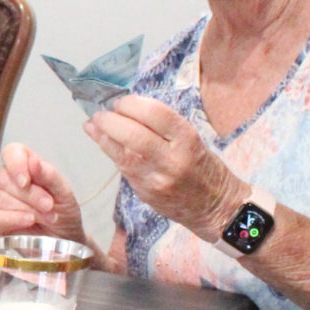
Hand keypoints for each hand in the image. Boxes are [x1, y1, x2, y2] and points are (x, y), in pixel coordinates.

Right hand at [0, 143, 87, 244]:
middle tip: (49, 206)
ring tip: (46, 218)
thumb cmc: (64, 215)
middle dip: (29, 194)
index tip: (27, 181)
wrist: (64, 243)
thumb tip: (33, 160)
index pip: (11, 152)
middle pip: (4, 178)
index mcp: (25, 168)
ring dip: (25, 209)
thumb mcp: (65, 194)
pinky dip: (13, 219)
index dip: (16, 164)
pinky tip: (28, 222)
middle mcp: (7, 182)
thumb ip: (49, 176)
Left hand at [87, 95, 244, 235]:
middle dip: (111, 120)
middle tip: (102, 113)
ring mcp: (156, 179)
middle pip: (133, 135)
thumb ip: (163, 127)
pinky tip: (100, 140)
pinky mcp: (145, 193)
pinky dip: (109, 151)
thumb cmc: (205, 168)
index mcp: (188, 140)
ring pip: (122, 153)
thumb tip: (128, 109)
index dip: (132, 104)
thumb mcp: (193, 141)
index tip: (121, 101)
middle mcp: (172, 159)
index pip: (155, 114)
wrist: (217, 208)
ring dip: (102, 135)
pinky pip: (122, 168)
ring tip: (92, 124)